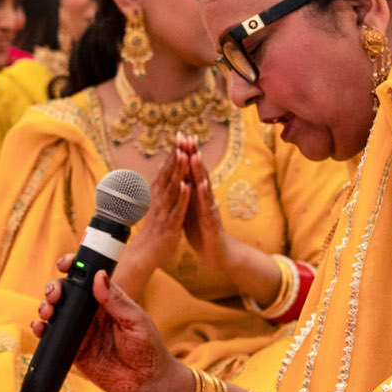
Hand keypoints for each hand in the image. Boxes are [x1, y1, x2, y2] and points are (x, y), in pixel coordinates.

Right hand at [33, 263, 183, 391]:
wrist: (146, 383)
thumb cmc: (148, 349)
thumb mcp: (135, 321)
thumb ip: (116, 300)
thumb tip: (99, 275)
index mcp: (106, 300)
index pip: (86, 277)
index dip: (73, 267)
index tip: (65, 264)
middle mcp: (90, 313)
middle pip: (65, 293)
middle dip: (54, 288)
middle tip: (54, 294)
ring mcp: (80, 331)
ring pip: (55, 313)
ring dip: (45, 307)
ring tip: (47, 311)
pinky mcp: (73, 351)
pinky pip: (52, 338)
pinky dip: (41, 331)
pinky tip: (40, 328)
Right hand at [116, 145, 194, 291]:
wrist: (145, 254)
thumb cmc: (153, 229)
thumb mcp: (156, 205)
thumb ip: (160, 187)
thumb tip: (162, 169)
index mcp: (157, 195)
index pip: (166, 170)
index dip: (173, 153)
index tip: (179, 137)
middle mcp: (159, 200)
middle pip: (169, 174)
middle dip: (176, 156)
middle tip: (182, 138)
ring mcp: (164, 212)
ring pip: (173, 188)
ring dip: (178, 171)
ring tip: (184, 155)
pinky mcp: (170, 225)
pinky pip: (177, 209)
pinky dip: (182, 197)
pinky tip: (187, 186)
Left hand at [177, 146, 232, 277]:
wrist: (215, 254)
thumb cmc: (201, 230)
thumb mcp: (190, 207)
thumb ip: (185, 192)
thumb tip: (177, 175)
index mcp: (197, 195)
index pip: (191, 171)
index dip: (187, 154)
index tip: (181, 137)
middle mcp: (205, 198)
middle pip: (199, 173)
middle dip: (194, 155)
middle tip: (189, 137)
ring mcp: (209, 209)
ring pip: (204, 187)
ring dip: (199, 172)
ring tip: (195, 155)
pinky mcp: (211, 222)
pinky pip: (206, 208)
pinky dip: (203, 197)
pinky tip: (200, 186)